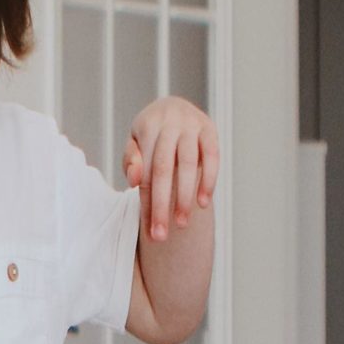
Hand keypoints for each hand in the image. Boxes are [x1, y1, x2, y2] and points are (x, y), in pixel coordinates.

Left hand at [122, 98, 218, 242]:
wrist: (172, 107)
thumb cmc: (150, 135)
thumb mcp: (135, 143)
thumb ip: (132, 160)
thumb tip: (134, 180)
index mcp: (147, 125)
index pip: (145, 171)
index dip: (146, 203)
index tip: (149, 231)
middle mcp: (169, 122)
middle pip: (163, 169)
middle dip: (162, 205)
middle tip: (162, 235)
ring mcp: (191, 124)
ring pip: (188, 164)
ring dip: (185, 196)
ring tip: (182, 223)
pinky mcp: (209, 128)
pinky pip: (212, 157)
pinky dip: (208, 180)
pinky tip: (203, 203)